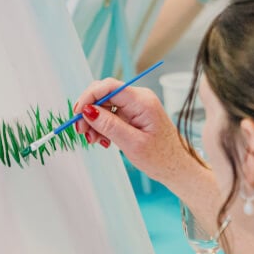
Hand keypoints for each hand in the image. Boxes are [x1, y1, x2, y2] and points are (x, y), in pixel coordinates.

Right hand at [72, 79, 193, 184]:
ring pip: (105, 106)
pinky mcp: (133, 115)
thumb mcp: (132, 144)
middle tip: (82, 132)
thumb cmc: (161, 158)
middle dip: (89, 112)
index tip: (77, 114)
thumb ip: (109, 126)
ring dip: (94, 122)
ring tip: (94, 141)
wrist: (176, 167)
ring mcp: (136, 106)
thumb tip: (87, 111)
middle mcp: (139, 99)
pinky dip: (102, 126)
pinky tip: (103, 140)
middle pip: (104, 95)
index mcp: (142, 102)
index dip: (89, 96)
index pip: (109, 86)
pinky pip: (111, 115)